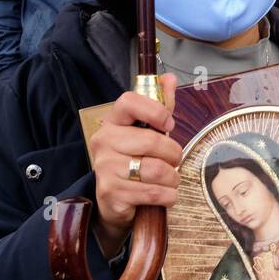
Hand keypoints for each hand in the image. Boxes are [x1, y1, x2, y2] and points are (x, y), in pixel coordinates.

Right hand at [89, 72, 180, 256]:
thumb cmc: (134, 162)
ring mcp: (105, 168)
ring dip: (172, 178)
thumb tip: (168, 78)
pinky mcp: (111, 193)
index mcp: (112, 123)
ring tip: (169, 180)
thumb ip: (159, 107)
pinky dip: (168, 195)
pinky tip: (164, 195)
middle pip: (152, 141)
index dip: (155, 110)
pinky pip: (154, 192)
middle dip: (174, 154)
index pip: (129, 102)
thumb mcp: (147, 133)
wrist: (113, 201)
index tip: (169, 124)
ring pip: (157, 169)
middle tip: (174, 161)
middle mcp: (103, 142)